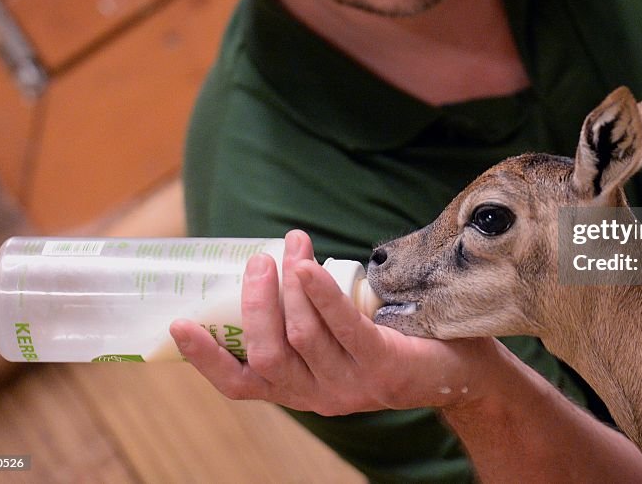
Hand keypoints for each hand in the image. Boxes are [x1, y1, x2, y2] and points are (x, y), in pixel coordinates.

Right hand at [170, 230, 498, 415]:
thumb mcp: (342, 339)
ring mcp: (351, 388)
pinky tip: (310, 268)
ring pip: (302, 336)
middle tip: (258, 258)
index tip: (179, 324)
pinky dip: (321, 295)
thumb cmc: (395, 341)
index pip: (242, 384)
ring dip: (290, 285)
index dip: (206, 358)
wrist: (462, 369)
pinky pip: (343, 328)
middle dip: (256, 302)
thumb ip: (309, 317)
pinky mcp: (382, 368)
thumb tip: (275, 260)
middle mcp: (319, 397)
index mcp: (301, 391)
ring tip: (293, 245)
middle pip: (268, 352)